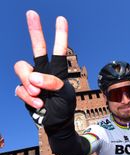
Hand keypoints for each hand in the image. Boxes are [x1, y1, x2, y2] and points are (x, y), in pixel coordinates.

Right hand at [14, 10, 74, 126]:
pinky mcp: (24, 90)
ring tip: (39, 94)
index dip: (60, 35)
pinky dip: (29, 97)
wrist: (56, 122)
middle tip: (32, 13)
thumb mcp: (64, 94)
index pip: (59, 50)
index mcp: (58, 70)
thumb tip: (34, 77)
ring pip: (21, 67)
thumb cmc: (64, 106)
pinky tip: (39, 104)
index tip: (61, 19)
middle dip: (35, 30)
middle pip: (37, 48)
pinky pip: (20, 88)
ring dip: (29, 81)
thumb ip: (52, 83)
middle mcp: (44, 71)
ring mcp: (32, 80)